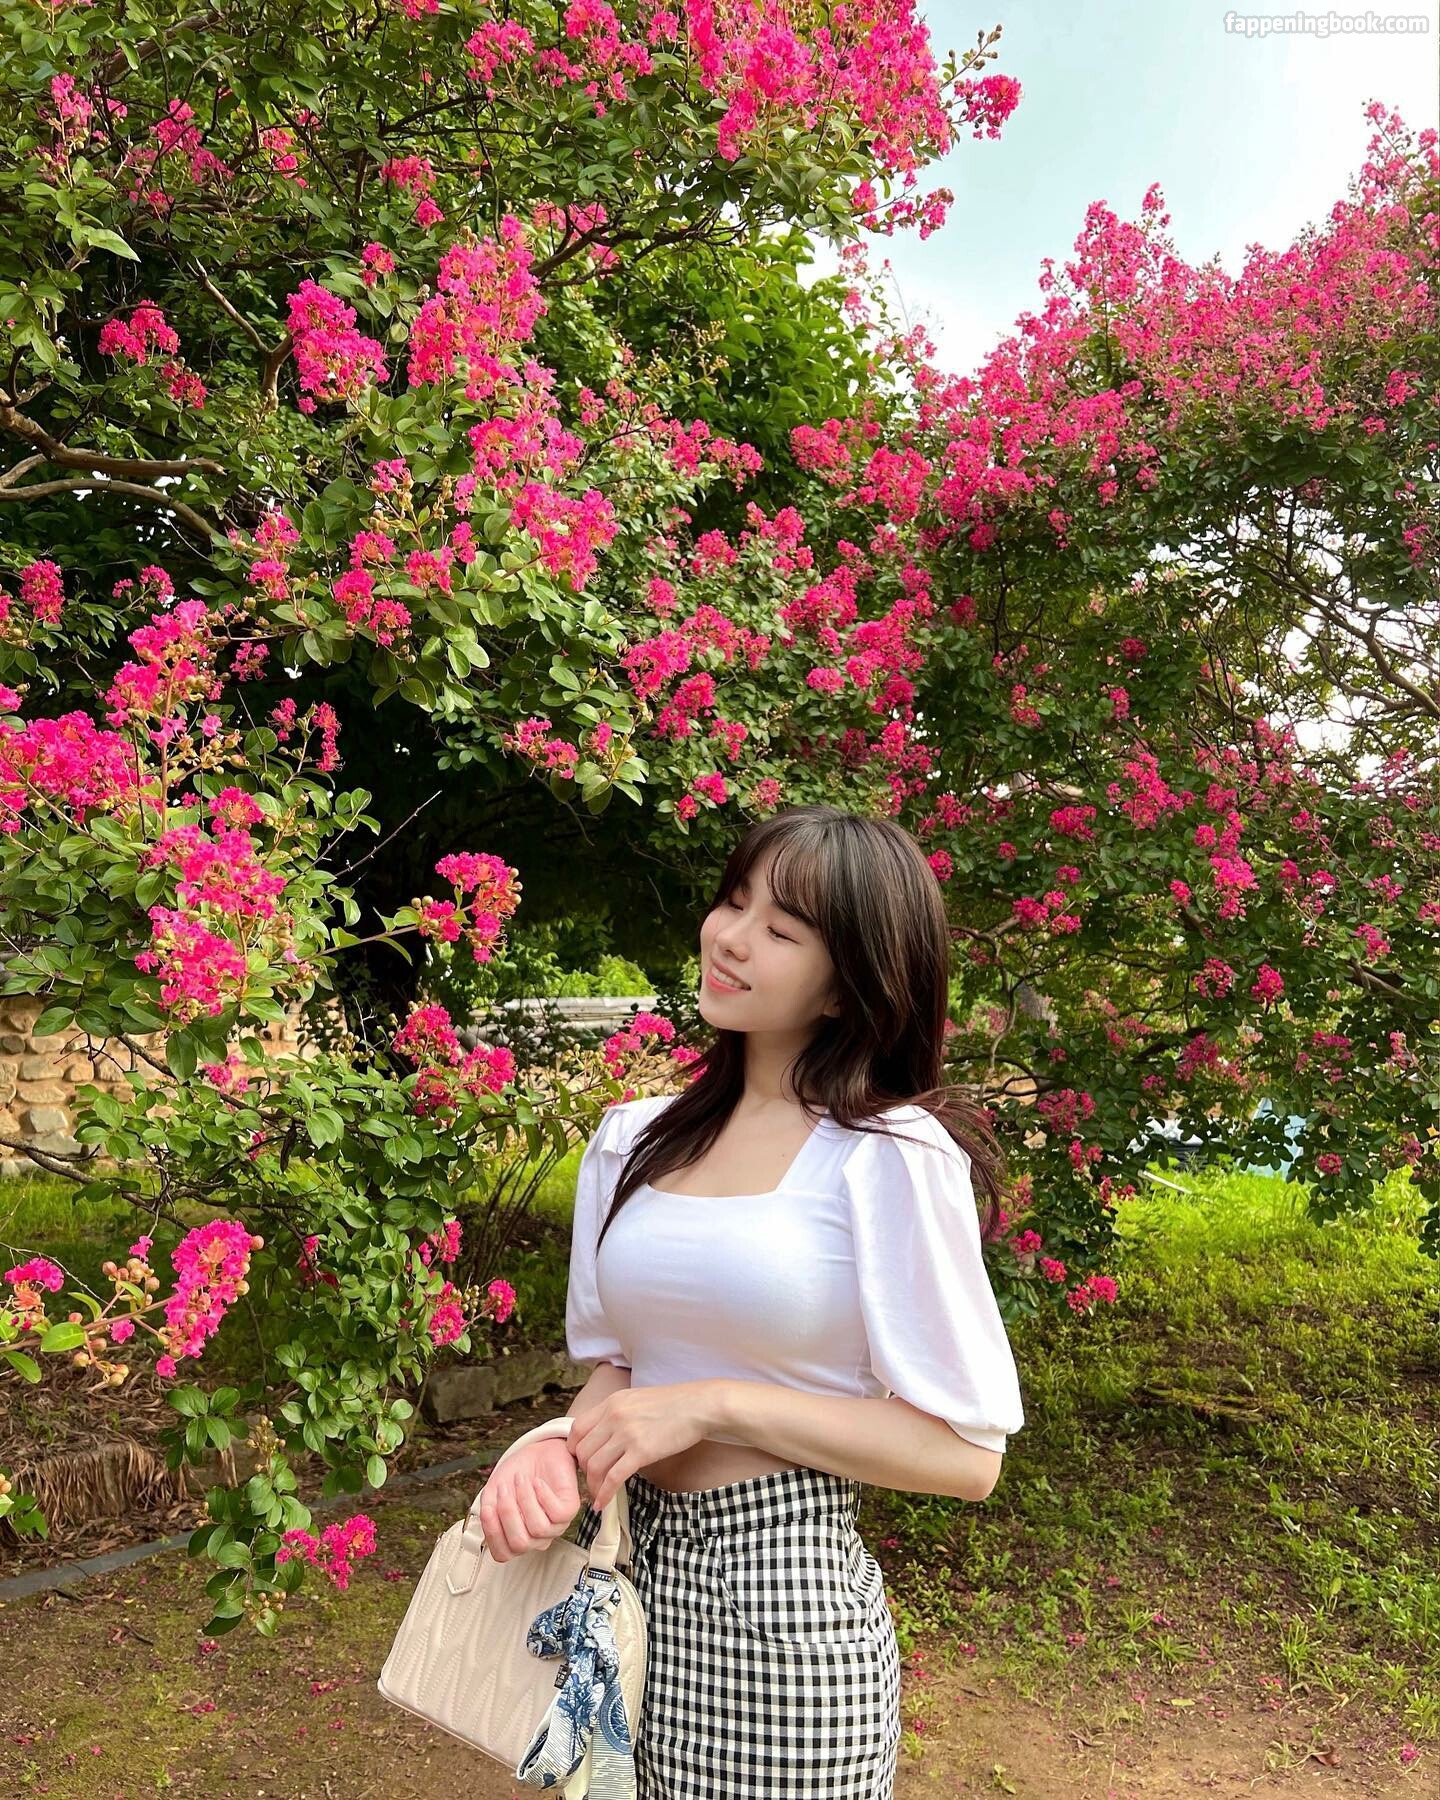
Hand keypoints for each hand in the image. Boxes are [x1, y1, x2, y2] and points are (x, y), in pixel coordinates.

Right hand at [476, 1437, 582, 1562]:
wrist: (539, 1453)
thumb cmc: (516, 1474)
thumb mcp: (494, 1491)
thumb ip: (488, 1509)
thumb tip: (487, 1517)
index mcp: (516, 1537)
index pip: (502, 1553)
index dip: (493, 1533)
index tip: (487, 1508)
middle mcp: (536, 1538)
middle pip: (520, 1543)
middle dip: (508, 1514)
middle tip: (503, 1489)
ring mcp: (555, 1527)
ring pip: (538, 1528)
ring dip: (525, 1499)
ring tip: (520, 1479)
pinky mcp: (569, 1510)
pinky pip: (556, 1513)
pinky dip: (543, 1495)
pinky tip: (537, 1482)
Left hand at [569, 1381, 721, 1511]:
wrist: (699, 1406)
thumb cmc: (673, 1404)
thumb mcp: (637, 1400)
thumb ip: (618, 1414)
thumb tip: (605, 1435)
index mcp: (612, 1402)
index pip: (577, 1428)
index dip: (574, 1450)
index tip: (581, 1462)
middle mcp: (614, 1416)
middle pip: (582, 1450)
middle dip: (583, 1471)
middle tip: (592, 1480)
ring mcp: (626, 1434)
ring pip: (594, 1466)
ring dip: (592, 1486)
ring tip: (597, 1495)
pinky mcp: (641, 1452)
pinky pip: (613, 1478)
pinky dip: (604, 1494)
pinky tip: (603, 1504)